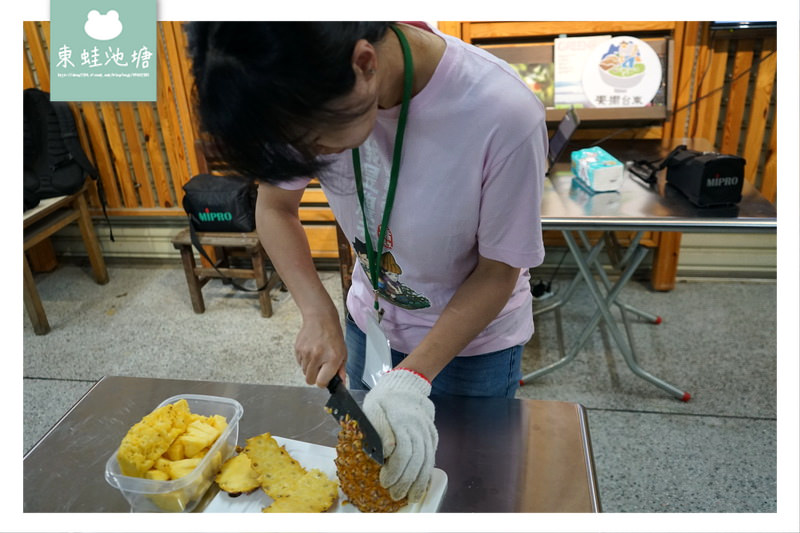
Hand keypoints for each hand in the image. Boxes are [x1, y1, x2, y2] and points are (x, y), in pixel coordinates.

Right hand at [294, 312, 345, 386]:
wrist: (320, 318)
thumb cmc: (333, 335)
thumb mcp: (343, 352)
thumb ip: (341, 369)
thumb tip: (340, 383)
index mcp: (332, 358)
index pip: (321, 382)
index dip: (323, 383)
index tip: (325, 379)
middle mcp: (318, 356)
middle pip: (310, 380)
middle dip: (315, 377)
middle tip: (321, 367)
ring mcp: (306, 352)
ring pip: (304, 372)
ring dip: (310, 368)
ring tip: (317, 356)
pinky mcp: (298, 349)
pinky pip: (299, 363)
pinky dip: (305, 361)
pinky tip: (311, 351)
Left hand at [363, 368, 437, 501]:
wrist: (405, 386)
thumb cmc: (384, 399)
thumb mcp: (373, 409)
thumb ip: (380, 430)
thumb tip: (387, 452)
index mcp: (403, 420)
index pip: (403, 451)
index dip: (395, 469)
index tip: (384, 482)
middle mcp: (419, 427)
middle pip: (416, 459)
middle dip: (406, 481)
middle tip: (395, 495)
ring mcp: (428, 431)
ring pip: (427, 460)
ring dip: (419, 481)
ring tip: (412, 497)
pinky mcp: (432, 435)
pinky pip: (432, 456)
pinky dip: (427, 472)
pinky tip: (422, 484)